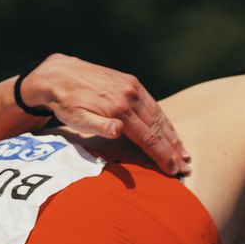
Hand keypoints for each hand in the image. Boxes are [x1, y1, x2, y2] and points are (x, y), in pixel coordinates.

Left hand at [19, 53, 192, 174]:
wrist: (59, 73)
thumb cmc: (66, 102)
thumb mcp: (76, 117)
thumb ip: (99, 125)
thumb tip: (118, 130)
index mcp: (118, 108)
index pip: (147, 137)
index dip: (162, 155)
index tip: (173, 170)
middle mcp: (130, 95)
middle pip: (158, 127)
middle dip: (173, 149)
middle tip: (185, 166)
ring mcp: (133, 87)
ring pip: (159, 115)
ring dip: (172, 135)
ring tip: (183, 152)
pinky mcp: (131, 82)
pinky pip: (153, 104)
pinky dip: (164, 120)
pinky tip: (169, 130)